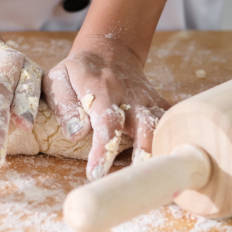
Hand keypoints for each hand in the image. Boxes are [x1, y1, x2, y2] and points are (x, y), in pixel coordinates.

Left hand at [43, 39, 167, 180]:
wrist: (109, 50)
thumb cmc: (77, 72)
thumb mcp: (58, 79)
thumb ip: (64, 106)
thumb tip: (76, 134)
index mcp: (101, 88)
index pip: (107, 121)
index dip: (104, 148)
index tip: (96, 173)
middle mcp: (130, 95)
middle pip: (146, 126)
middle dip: (144, 154)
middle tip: (135, 181)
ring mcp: (148, 100)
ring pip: (163, 126)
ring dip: (161, 151)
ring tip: (156, 179)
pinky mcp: (158, 105)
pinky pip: (170, 123)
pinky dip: (172, 140)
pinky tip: (168, 163)